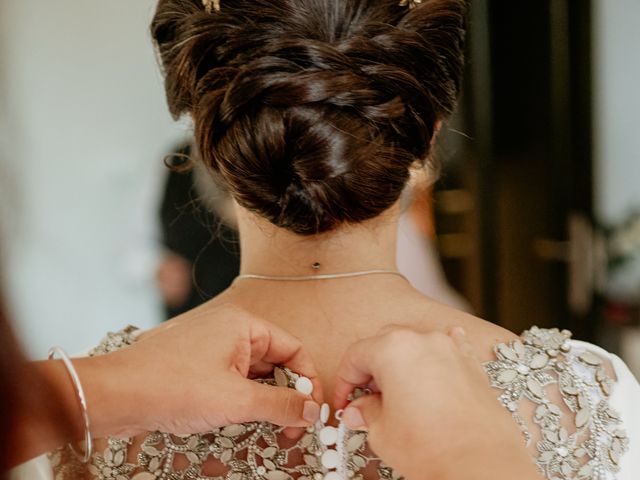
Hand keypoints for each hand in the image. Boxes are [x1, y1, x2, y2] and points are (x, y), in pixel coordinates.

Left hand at [76, 304, 322, 437]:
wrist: (115, 395)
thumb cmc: (169, 386)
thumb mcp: (235, 400)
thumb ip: (281, 405)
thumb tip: (311, 411)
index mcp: (244, 325)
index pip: (293, 349)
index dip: (308, 381)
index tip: (312, 411)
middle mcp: (230, 330)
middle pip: (276, 362)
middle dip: (287, 395)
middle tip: (293, 426)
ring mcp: (213, 347)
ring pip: (254, 373)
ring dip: (265, 400)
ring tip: (271, 428)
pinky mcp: (199, 365)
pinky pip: (234, 379)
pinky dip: (244, 399)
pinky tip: (243, 420)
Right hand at [333, 327, 540, 479]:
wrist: (481, 464)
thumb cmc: (433, 448)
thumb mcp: (382, 432)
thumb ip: (366, 413)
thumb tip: (358, 410)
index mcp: (392, 349)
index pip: (355, 356)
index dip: (344, 382)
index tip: (345, 402)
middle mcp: (422, 340)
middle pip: (384, 344)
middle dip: (371, 370)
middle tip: (365, 399)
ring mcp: (450, 349)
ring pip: (415, 345)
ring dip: (401, 364)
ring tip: (397, 395)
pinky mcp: (471, 364)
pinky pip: (449, 349)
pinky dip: (436, 357)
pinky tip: (434, 365)